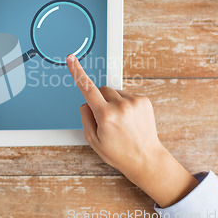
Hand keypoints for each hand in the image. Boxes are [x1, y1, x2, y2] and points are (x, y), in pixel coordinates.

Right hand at [66, 54, 198, 207]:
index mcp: (105, 115)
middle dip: (99, 100)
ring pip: (114, 92)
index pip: (87, 89)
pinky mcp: (144, 100)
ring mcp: (134, 101)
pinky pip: (126, 95)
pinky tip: (129, 119)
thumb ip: (85, 117)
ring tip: (120, 122)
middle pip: (101, 90)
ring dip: (112, 102)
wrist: (146, 159)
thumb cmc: (118, 152)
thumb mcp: (92, 140)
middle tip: (104, 119)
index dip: (77, 72)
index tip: (71, 58)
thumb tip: (86, 101)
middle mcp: (120, 105)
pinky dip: (124, 104)